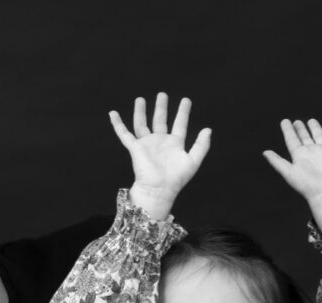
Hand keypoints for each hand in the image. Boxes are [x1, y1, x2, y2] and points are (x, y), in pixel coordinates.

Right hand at [109, 92, 211, 219]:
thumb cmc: (176, 178)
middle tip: (162, 94)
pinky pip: (124, 134)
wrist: (159, 189)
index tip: (186, 100)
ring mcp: (146, 144)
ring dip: (141, 111)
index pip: (179, 124)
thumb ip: (202, 145)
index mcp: (174, 144)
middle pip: (159, 120)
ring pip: (141, 124)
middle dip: (161, 107)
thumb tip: (208, 129)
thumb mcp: (193, 160)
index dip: (183, 112)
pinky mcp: (135, 148)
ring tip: (140, 98)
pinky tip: (113, 113)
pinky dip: (117, 124)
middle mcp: (159, 142)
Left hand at [263, 118, 321, 205]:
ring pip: (319, 136)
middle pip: (305, 137)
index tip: (284, 121)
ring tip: (310, 120)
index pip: (292, 140)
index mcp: (299, 156)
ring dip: (315, 128)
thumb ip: (277, 161)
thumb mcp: (289, 172)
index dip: (288, 130)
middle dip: (301, 129)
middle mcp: (311, 152)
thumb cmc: (307, 185)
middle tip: (296, 122)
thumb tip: (264, 152)